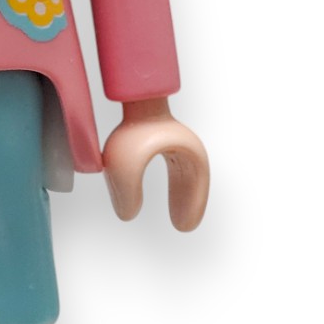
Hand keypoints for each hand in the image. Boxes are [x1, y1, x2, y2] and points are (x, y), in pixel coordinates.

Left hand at [101, 98, 209, 230]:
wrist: (128, 96)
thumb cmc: (132, 128)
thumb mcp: (126, 168)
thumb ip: (127, 193)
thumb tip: (127, 215)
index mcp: (188, 152)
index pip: (197, 183)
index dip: (193, 205)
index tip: (184, 227)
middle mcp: (182, 143)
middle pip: (192, 179)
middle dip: (188, 201)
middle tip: (183, 226)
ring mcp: (170, 137)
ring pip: (180, 172)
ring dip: (178, 193)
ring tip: (172, 215)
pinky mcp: (155, 135)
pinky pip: (166, 164)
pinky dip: (163, 180)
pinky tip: (147, 193)